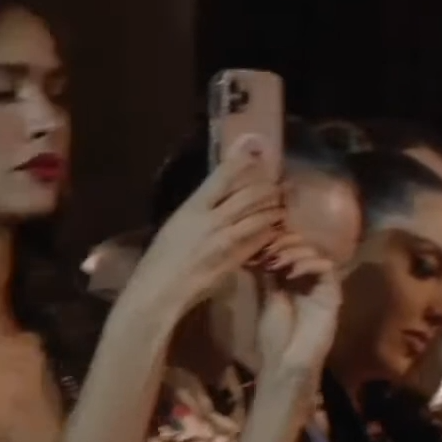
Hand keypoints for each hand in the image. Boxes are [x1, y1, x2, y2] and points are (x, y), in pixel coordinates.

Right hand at [125, 139, 283, 317]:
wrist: (159, 291)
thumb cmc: (163, 258)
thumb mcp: (177, 224)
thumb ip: (201, 207)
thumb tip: (221, 189)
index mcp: (192, 207)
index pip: (223, 175)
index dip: (243, 160)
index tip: (256, 150)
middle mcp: (211, 218)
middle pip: (251, 192)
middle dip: (269, 186)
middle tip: (280, 185)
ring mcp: (226, 238)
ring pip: (262, 213)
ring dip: (276, 207)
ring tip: (282, 206)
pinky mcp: (236, 257)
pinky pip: (262, 237)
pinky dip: (272, 229)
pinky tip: (277, 228)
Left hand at [254, 234, 340, 379]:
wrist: (287, 363)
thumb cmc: (275, 337)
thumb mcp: (266, 298)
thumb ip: (266, 274)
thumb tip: (257, 248)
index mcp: (291, 279)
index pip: (289, 248)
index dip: (275, 241)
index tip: (257, 247)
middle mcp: (309, 278)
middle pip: (304, 246)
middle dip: (285, 243)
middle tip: (268, 252)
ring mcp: (322, 285)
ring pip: (316, 253)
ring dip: (294, 252)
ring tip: (276, 263)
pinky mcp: (333, 293)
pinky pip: (327, 268)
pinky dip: (309, 264)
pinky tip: (291, 273)